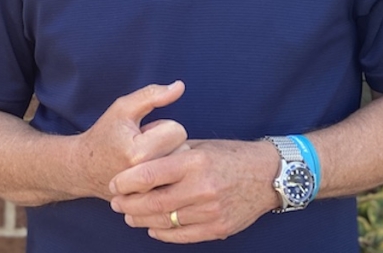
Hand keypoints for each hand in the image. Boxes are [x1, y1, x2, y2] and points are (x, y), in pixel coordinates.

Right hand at [72, 81, 188, 199]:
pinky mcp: (150, 205)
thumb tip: (180, 86)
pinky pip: (177, 185)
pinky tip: (153, 176)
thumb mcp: (122, 108)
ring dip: (169, 161)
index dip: (163, 127)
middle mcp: (144, 178)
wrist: (85, 169)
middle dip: (168, 144)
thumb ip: (152, 95)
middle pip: (183, 150)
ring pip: (182, 169)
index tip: (145, 132)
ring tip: (148, 160)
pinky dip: (168, 178)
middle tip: (145, 147)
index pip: (177, 131)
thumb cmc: (105, 135)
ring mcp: (148, 195)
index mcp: (138, 152)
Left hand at [108, 139, 279, 242]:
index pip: (150, 174)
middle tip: (116, 203)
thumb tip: (142, 159)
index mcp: (195, 162)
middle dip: (128, 204)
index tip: (114, 183)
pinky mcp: (218, 228)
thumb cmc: (230, 156)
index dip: (126, 181)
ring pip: (165, 221)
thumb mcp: (200, 146)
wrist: (268, 175)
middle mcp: (202, 188)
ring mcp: (211, 211)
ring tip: (129, 216)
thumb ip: (172, 154)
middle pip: (153, 202)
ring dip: (142, 220)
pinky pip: (183, 236)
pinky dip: (163, 233)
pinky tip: (152, 227)